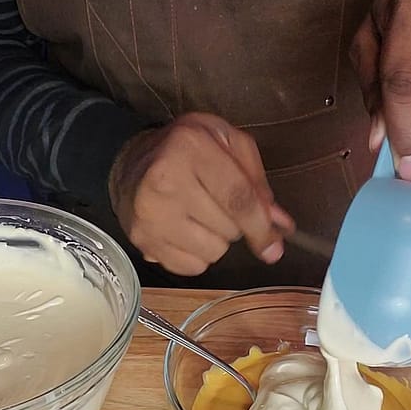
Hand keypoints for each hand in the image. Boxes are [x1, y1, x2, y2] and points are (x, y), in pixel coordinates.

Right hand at [108, 113, 293, 275]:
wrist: (131, 162)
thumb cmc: (183, 150)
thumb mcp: (225, 142)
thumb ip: (257, 180)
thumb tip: (280, 224)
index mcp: (190, 148)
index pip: (238, 199)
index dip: (261, 227)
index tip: (274, 246)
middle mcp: (165, 182)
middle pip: (228, 229)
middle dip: (234, 223)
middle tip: (217, 204)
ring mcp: (150, 215)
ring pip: (212, 252)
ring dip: (215, 240)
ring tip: (199, 217)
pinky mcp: (141, 240)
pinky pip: (190, 267)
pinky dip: (195, 255)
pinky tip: (185, 232)